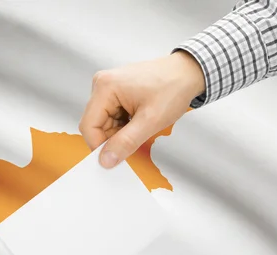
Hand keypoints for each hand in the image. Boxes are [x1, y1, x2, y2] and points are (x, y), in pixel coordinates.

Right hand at [78, 51, 205, 167]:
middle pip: (95, 125)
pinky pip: (112, 117)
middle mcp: (102, 84)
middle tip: (135, 141)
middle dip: (112, 139)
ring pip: (104, 123)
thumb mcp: (150, 121)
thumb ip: (126, 142)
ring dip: (119, 133)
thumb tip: (105, 159)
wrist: (188, 73)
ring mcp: (108, 88)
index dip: (99, 146)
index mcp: (105, 87)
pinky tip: (139, 121)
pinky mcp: (115, 92)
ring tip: (141, 126)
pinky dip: (124, 126)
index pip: (88, 126)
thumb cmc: (173, 88)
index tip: (113, 158)